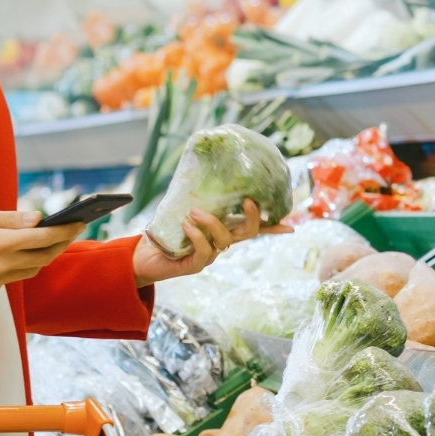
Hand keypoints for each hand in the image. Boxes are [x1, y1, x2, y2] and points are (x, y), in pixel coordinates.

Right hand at [0, 206, 84, 297]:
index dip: (62, 230)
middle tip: (73, 229)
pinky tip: (24, 253)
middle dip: (60, 243)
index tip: (78, 222)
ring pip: (31, 270)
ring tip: (53, 239)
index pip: (40, 238)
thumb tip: (38, 219)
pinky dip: (22, 265)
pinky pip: (14, 278)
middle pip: (42, 257)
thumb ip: (11, 219)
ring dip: (43, 256)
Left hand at [131, 199, 291, 286]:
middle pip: (248, 232)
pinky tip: (186, 225)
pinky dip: (197, 236)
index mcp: (222, 229)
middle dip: (254, 217)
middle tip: (248, 200)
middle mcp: (220, 242)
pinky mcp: (195, 265)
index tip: (291, 225)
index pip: (252, 227)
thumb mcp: (182, 209)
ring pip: (225, 240)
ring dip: (212, 222)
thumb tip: (200, 170)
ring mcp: (210, 255)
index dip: (272, 227)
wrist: (143, 255)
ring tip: (194, 212)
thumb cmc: (164, 230)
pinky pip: (205, 251)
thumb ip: (196, 197)